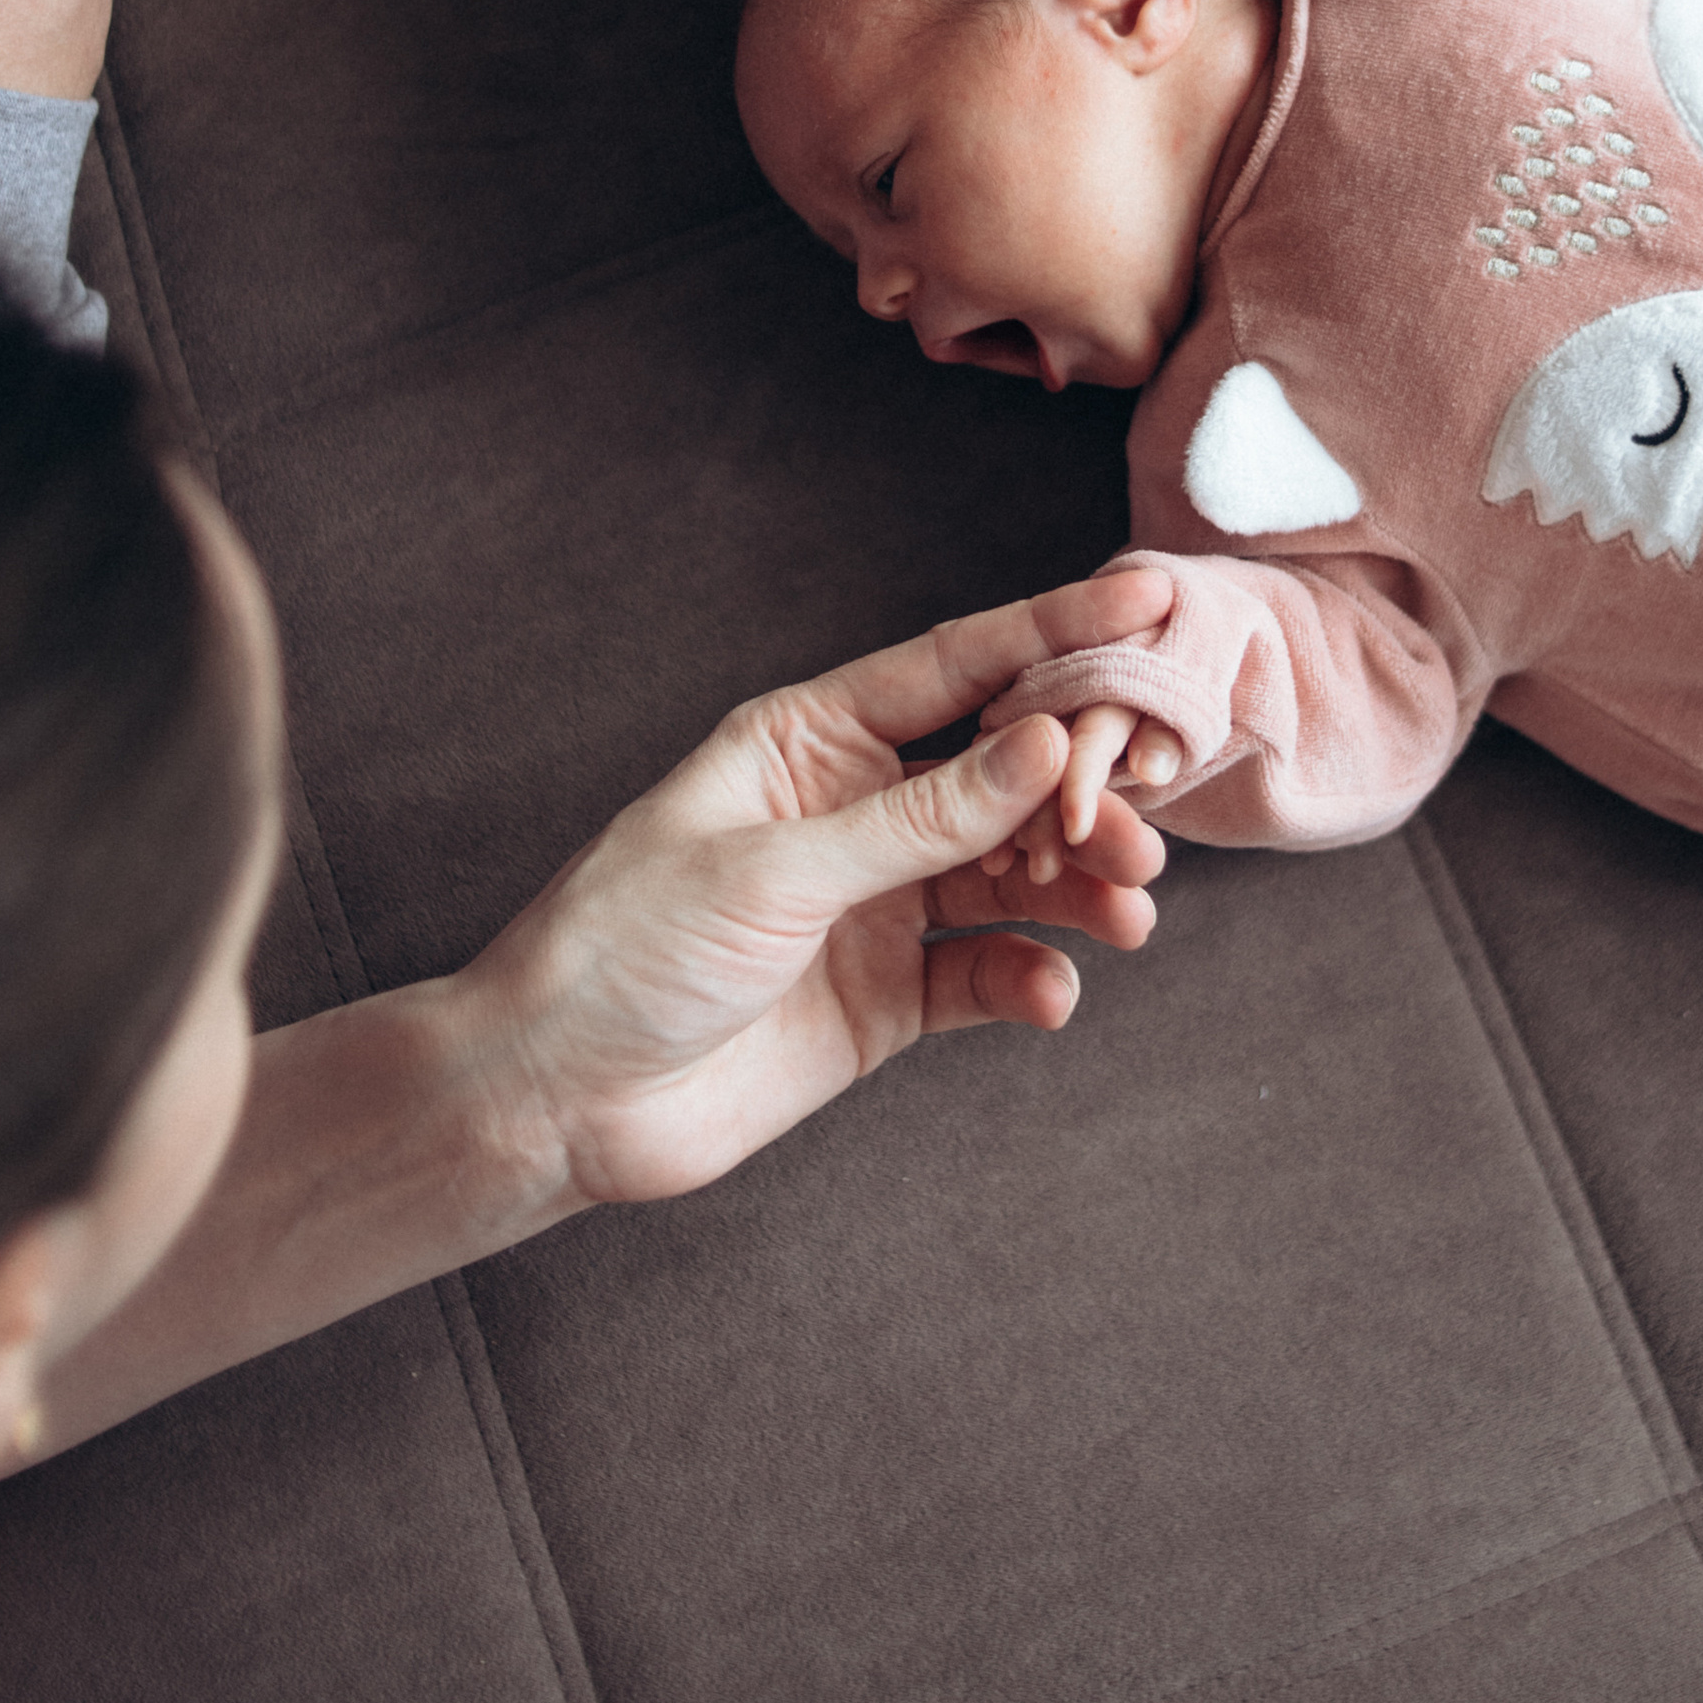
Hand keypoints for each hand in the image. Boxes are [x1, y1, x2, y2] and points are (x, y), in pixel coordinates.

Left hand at [453, 571, 1178, 1207]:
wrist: (555, 1098)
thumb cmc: (626, 950)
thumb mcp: (776, 870)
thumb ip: (918, 818)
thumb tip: (1042, 744)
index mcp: (811, 740)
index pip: (956, 667)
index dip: (1054, 633)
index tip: (1147, 604)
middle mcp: (855, 811)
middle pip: (1002, 775)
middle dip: (1080, 791)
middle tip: (1139, 822)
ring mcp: (874, 904)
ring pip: (1011, 874)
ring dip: (1077, 888)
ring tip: (1128, 914)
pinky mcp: (885, 996)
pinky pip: (985, 972)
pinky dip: (1031, 978)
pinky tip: (1051, 994)